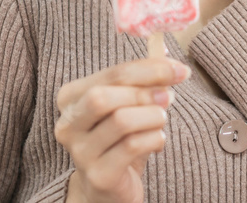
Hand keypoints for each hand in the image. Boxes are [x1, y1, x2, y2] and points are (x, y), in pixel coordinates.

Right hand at [56, 57, 191, 202]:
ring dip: (152, 116)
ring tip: (160, 120)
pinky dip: (154, 138)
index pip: (112, 74)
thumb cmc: (119, 138)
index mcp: (71, 98)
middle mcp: (68, 124)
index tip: (178, 69)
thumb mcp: (127, 104)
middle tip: (169, 96)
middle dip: (144, 93)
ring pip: (121, 121)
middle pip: (104, 96)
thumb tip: (169, 60)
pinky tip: (157, 141)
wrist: (108, 187)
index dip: (150, 69)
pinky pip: (133, 146)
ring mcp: (80, 152)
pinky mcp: (99, 175)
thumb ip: (142, 81)